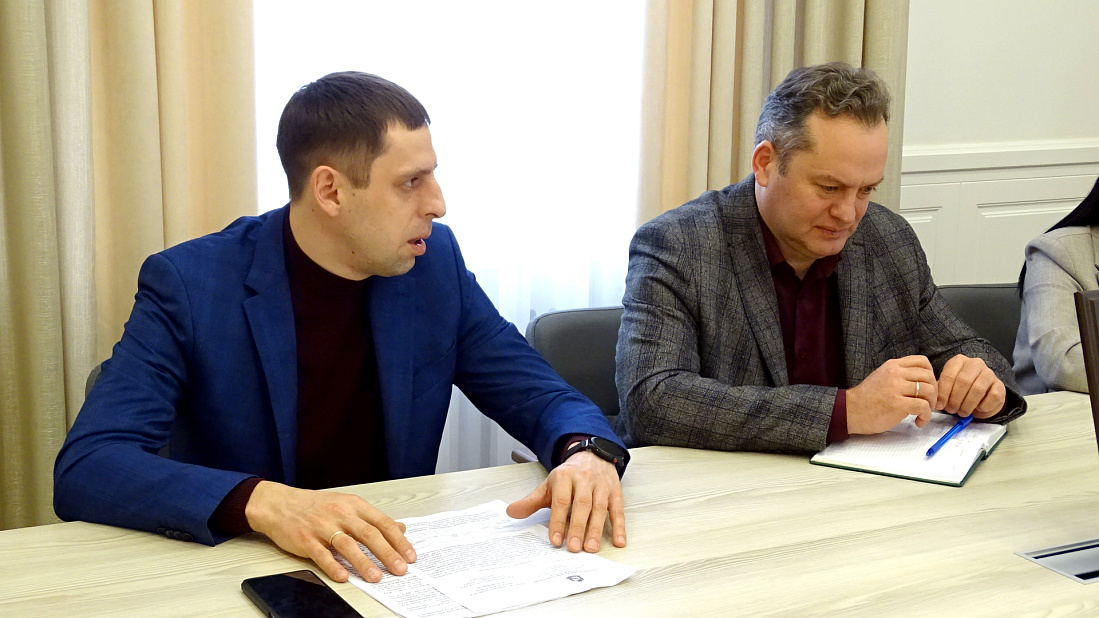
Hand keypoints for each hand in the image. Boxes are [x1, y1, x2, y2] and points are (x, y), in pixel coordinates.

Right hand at [244, 481, 415, 582]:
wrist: (279, 504)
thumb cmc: (315, 506)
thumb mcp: (347, 505)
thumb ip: (372, 518)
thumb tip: (400, 528)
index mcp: (354, 505)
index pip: (382, 523)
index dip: (398, 540)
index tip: (409, 556)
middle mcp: (341, 514)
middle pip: (369, 534)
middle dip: (387, 553)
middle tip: (399, 569)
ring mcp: (322, 526)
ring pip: (347, 544)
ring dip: (364, 562)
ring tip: (375, 577)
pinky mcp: (305, 539)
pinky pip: (321, 554)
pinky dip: (333, 566)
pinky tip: (343, 576)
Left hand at [505, 450, 625, 552]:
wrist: (592, 455)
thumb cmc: (569, 476)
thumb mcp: (548, 485)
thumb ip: (531, 501)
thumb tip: (511, 512)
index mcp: (564, 476)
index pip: (561, 501)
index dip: (557, 521)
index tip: (555, 541)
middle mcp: (584, 479)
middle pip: (581, 504)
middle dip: (577, 527)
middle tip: (573, 548)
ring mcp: (601, 485)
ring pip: (600, 508)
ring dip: (596, 529)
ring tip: (591, 548)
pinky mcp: (615, 492)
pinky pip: (618, 510)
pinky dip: (619, 527)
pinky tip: (619, 542)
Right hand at [847, 355, 937, 433]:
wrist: (851, 411)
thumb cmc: (867, 398)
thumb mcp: (882, 377)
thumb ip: (899, 375)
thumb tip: (922, 381)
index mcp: (892, 366)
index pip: (922, 361)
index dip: (931, 374)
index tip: (927, 386)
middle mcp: (895, 373)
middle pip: (928, 376)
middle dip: (934, 391)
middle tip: (928, 402)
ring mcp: (896, 388)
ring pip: (929, 390)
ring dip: (931, 404)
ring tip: (923, 413)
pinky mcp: (898, 404)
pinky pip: (923, 407)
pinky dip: (926, 416)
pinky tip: (919, 421)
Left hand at [935, 354, 1005, 418]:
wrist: (981, 393)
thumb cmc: (960, 389)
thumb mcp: (947, 387)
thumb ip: (941, 393)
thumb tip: (937, 404)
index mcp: (959, 361)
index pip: (949, 375)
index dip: (943, 393)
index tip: (940, 405)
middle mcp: (975, 363)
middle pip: (964, 381)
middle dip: (955, 399)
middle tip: (952, 410)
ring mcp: (989, 373)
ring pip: (978, 389)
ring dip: (968, 404)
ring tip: (962, 412)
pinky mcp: (1000, 385)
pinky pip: (993, 396)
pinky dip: (983, 406)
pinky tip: (978, 409)